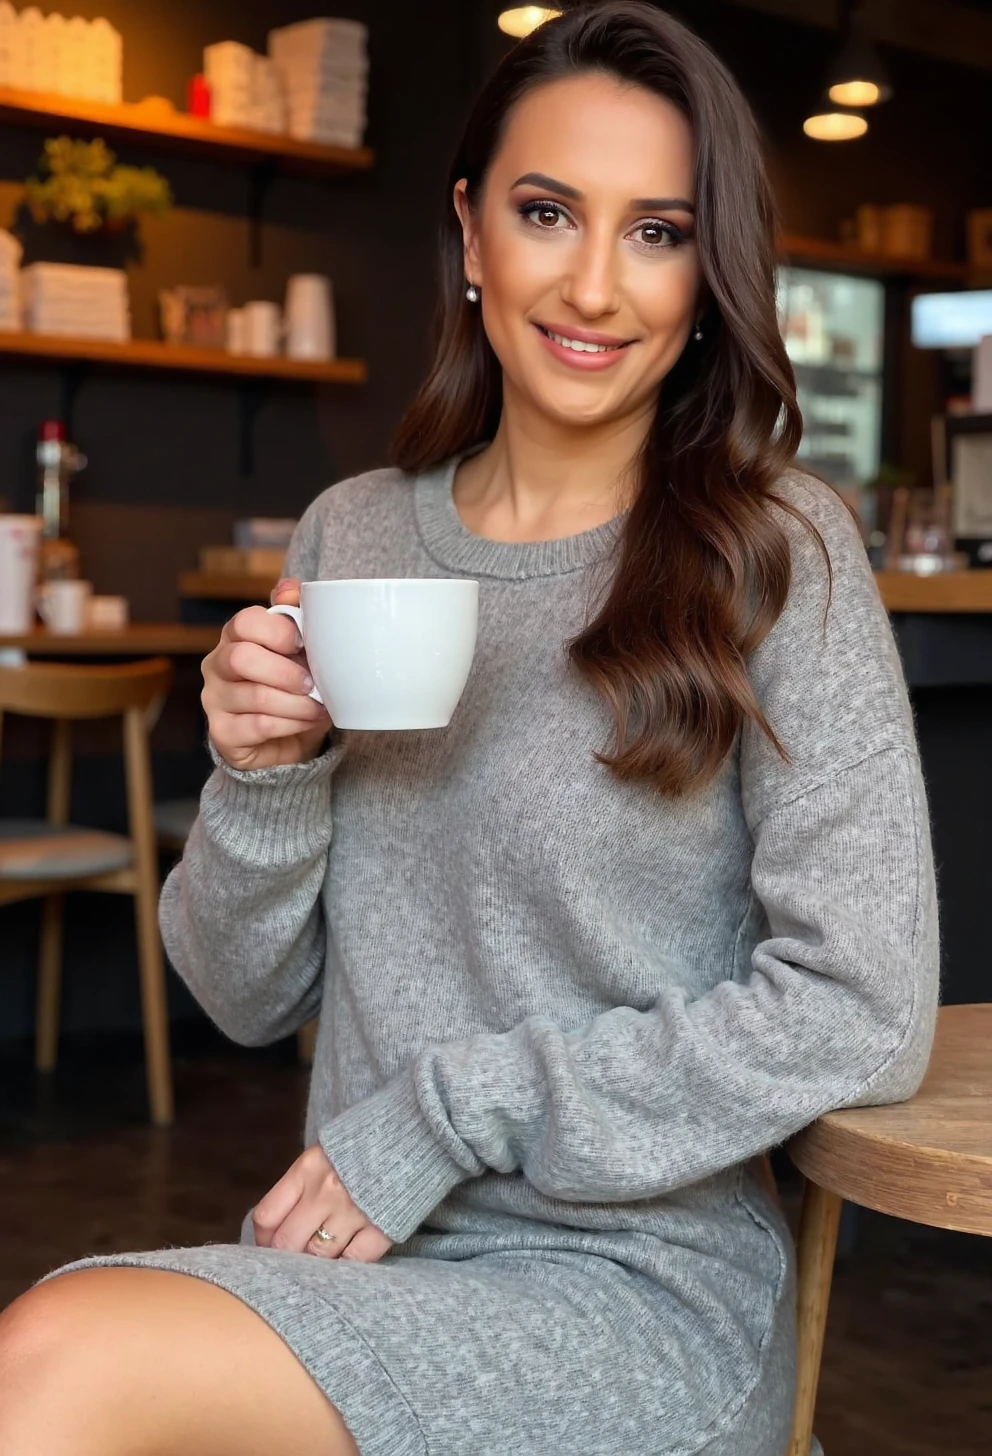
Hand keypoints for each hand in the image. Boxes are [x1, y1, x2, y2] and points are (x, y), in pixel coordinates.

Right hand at [202, 577, 331, 770]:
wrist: (289, 739)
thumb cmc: (293, 686)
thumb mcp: (300, 650)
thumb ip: (294, 615)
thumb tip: (291, 587)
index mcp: (235, 637)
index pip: (245, 621)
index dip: (279, 632)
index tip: (303, 645)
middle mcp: (216, 665)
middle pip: (241, 657)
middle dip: (286, 672)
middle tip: (312, 683)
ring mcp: (214, 700)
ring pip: (256, 696)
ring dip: (297, 703)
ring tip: (319, 706)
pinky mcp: (222, 733)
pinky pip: (258, 726)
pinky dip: (291, 723)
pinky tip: (307, 721)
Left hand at [253, 1143, 392, 1262]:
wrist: (418, 1130)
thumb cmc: (368, 1140)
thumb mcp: (326, 1150)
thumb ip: (303, 1182)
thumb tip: (280, 1222)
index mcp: (307, 1169)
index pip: (267, 1216)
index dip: (262, 1240)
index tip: (269, 1246)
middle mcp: (324, 1192)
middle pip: (287, 1243)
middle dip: (287, 1256)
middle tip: (296, 1258)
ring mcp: (353, 1212)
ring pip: (318, 1257)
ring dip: (316, 1264)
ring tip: (323, 1258)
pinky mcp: (382, 1227)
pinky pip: (354, 1261)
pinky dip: (348, 1264)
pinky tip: (349, 1256)